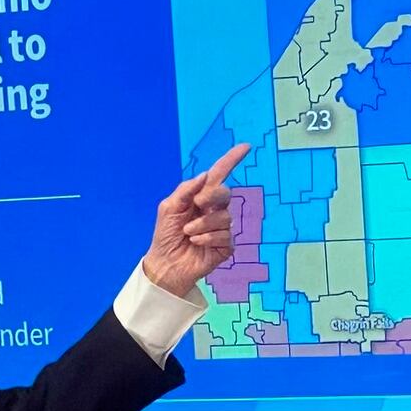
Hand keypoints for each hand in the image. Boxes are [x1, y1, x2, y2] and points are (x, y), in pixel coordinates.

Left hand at [142, 143, 251, 297]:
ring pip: (224, 216)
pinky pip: (224, 235)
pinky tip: (196, 242)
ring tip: (189, 233)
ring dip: (202, 224)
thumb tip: (205, 176)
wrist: (165, 263)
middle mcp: (214, 210)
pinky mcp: (226, 245)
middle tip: (197, 204)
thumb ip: (186, 190)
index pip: (218, 175)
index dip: (231, 160)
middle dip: (211, 197)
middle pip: (225, 193)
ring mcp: (221, 227)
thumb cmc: (165, 235)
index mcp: (200, 197)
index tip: (245, 147)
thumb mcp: (169, 208)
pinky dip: (207, 237)